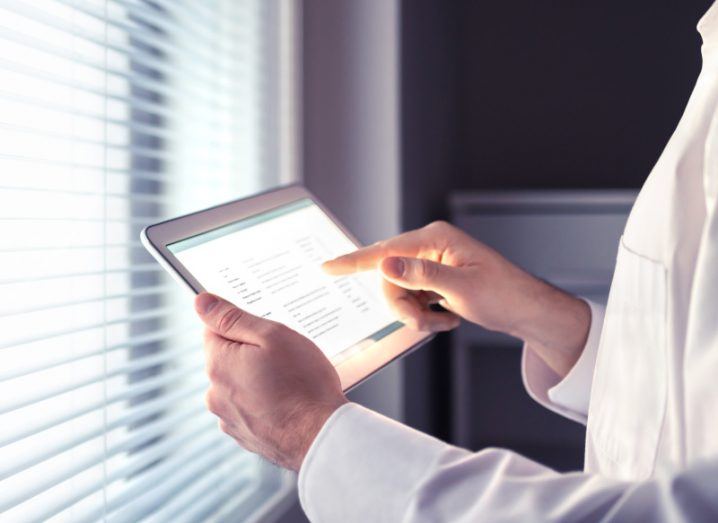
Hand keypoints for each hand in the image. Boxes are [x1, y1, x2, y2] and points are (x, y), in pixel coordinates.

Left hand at [195, 293, 347, 470]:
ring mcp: (229, 418)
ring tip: (290, 383)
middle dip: (251, 353)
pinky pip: (250, 407)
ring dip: (258, 379)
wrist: (321, 436)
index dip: (242, 326)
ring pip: (239, 384)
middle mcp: (215, 393)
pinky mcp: (245, 435)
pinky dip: (265, 403)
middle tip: (284, 357)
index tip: (264, 333)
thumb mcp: (272, 336)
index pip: (214, 329)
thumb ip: (232, 318)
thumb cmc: (303, 384)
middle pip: (227, 358)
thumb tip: (202, 302)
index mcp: (218, 364)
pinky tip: (288, 403)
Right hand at [323, 221, 589, 375]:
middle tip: (426, 323)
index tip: (327, 267)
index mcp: (435, 239)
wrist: (526, 311)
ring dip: (416, 315)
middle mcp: (430, 246)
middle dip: (403, 307)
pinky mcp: (434, 279)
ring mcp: (431, 263)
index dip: (353, 262)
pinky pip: (411, 299)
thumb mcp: (461, 289)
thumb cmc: (503, 295)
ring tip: (443, 322)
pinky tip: (447, 319)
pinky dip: (424, 315)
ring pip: (399, 293)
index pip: (385, 251)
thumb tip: (385, 265)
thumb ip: (420, 276)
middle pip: (389, 279)